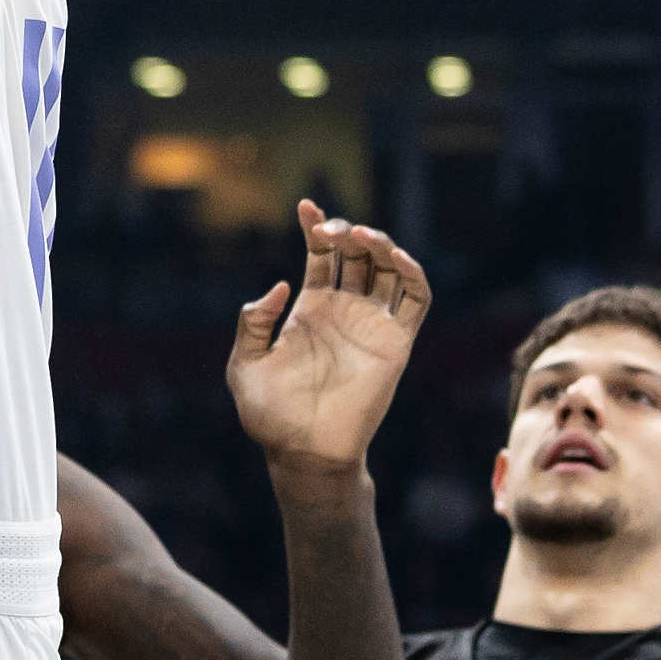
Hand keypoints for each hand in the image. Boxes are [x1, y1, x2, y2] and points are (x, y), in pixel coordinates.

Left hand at [226, 202, 432, 477]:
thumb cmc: (270, 416)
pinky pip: (416, 299)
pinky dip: (412, 272)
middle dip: (345, 231)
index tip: (305, 206)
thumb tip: (279, 286)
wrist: (303, 453)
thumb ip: (253, 324)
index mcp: (311, 309)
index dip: (315, 227)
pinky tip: (394, 258)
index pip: (321, 256)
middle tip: (328, 230)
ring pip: (388, 267)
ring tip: (359, 236)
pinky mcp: (397, 343)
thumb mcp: (244, 365)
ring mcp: (373, 324)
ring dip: (380, 243)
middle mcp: (345, 310)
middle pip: (356, 254)